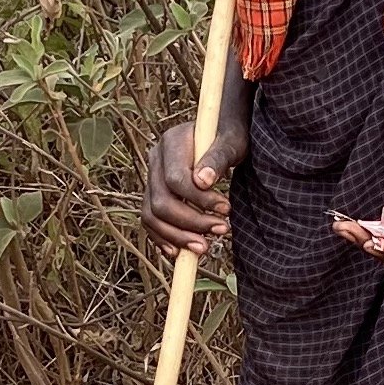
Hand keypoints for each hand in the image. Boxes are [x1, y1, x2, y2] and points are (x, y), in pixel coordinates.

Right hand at [143, 111, 246, 256]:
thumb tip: (203, 181)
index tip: (226, 209)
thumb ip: (218, 158)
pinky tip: (181, 253)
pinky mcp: (154, 193)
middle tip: (222, 230)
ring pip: (152, 215)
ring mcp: (152, 178)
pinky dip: (163, 239)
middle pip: (161, 201)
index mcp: (172, 142)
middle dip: (190, 223)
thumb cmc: (230, 135)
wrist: (220, 131)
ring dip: (177, 237)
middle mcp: (155, 159)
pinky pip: (151, 221)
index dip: (199, 200)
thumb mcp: (232, 142)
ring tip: (205, 247)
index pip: (175, 179)